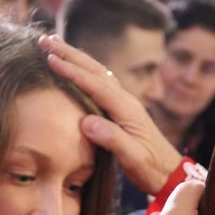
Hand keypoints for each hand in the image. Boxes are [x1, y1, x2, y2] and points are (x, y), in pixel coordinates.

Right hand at [39, 35, 182, 194]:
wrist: (170, 173)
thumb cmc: (151, 168)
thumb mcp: (133, 157)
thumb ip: (112, 139)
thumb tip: (86, 122)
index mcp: (127, 110)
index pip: (95, 85)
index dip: (72, 71)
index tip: (50, 59)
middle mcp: (126, 101)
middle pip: (95, 71)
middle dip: (70, 54)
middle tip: (45, 40)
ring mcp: (125, 104)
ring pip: (98, 73)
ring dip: (76, 58)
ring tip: (55, 45)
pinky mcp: (123, 110)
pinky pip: (101, 83)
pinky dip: (85, 70)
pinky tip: (77, 67)